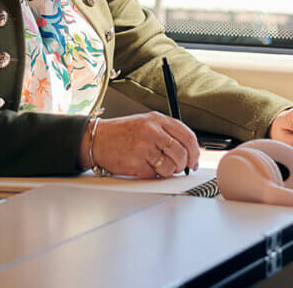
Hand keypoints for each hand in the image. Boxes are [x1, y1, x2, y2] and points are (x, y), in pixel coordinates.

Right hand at [81, 112, 200, 178]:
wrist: (97, 139)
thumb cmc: (122, 132)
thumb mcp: (146, 122)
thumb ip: (166, 132)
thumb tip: (188, 150)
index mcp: (157, 119)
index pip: (187, 136)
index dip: (195, 151)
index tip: (194, 159)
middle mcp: (152, 131)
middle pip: (182, 153)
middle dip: (183, 164)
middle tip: (178, 166)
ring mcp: (144, 147)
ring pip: (171, 167)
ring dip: (169, 171)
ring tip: (160, 166)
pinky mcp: (136, 163)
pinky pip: (156, 174)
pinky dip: (154, 174)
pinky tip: (146, 166)